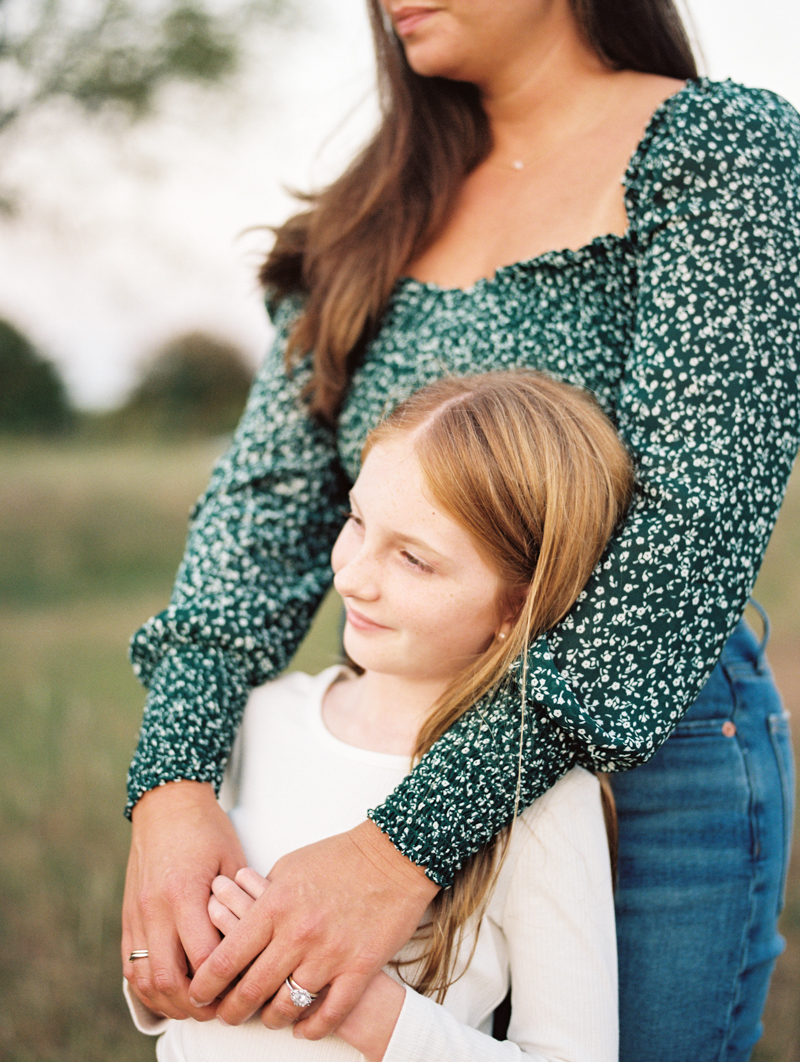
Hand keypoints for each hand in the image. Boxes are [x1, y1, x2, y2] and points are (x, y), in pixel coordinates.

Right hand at [122, 780, 246, 1020]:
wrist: (167, 803)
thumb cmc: (208, 829)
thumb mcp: (233, 859)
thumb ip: (241, 903)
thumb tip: (258, 943)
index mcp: (185, 893)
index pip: (205, 957)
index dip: (226, 981)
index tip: (245, 988)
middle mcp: (156, 908)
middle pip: (170, 979)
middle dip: (196, 1003)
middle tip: (221, 1009)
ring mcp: (137, 914)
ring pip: (145, 980)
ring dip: (170, 1001)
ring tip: (197, 1006)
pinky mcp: (127, 916)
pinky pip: (131, 966)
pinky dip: (150, 986)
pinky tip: (171, 991)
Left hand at [209, 870, 404, 1060]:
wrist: (394, 857)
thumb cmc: (340, 857)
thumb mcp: (290, 866)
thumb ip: (263, 897)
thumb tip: (239, 919)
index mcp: (275, 905)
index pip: (227, 956)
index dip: (206, 982)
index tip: (198, 993)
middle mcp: (298, 934)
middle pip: (252, 989)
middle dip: (231, 1010)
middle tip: (225, 1016)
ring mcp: (330, 954)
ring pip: (287, 1007)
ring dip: (270, 1019)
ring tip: (265, 1019)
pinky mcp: (360, 968)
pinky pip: (330, 1013)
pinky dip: (311, 1027)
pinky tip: (302, 1028)